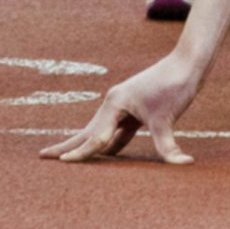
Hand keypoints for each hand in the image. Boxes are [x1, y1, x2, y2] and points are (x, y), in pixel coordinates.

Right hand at [39, 57, 198, 166]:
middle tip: (42, 157)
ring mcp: (123, 107)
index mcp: (115, 103)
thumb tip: (183, 164)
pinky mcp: (135, 111)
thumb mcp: (167, 119)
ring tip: (66, 157)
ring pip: (99, 132)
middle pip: (86, 131)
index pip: (95, 137)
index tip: (61, 164)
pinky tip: (103, 156)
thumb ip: (168, 146)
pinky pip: (116, 133)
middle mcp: (114, 104)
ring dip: (84, 145)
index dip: (80, 153)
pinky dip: (108, 145)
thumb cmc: (174, 86)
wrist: (187, 64)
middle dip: (66, 145)